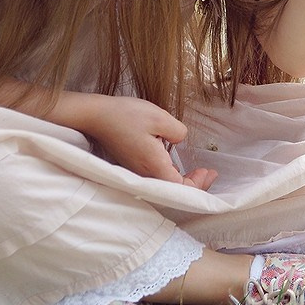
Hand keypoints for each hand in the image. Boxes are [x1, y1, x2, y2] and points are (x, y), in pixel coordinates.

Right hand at [74, 93, 218, 188]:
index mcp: (153, 165)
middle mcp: (144, 174)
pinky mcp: (130, 164)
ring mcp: (135, 171)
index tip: (209, 172)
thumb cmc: (125, 115)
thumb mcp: (160, 117)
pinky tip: (174, 164)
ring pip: (163, 183)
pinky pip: (154, 176)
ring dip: (181, 180)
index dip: (198, 184)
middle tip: (209, 174)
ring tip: (197, 172)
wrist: (94, 116)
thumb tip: (179, 141)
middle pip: (172, 189)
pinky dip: (169, 174)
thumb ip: (178, 132)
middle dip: (193, 185)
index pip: (180, 187)